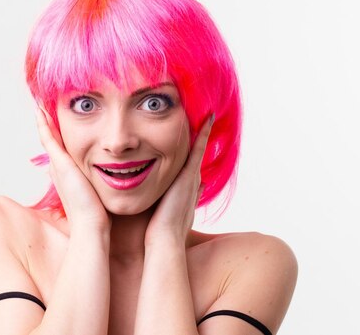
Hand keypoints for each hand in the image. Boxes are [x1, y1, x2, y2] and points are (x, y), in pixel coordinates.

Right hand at [35, 107, 110, 232]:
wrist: (91, 225)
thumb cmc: (99, 213)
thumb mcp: (98, 192)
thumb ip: (101, 182)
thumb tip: (116, 179)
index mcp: (67, 175)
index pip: (61, 150)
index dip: (58, 136)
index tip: (58, 122)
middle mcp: (58, 169)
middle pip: (51, 141)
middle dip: (48, 125)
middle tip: (44, 107)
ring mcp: (57, 165)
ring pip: (47, 137)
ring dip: (44, 121)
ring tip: (41, 104)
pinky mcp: (59, 163)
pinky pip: (48, 138)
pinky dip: (43, 124)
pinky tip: (41, 110)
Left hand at [144, 114, 213, 245]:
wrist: (164, 241)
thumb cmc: (156, 234)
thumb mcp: (159, 218)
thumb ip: (157, 207)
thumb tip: (152, 201)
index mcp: (183, 195)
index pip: (188, 174)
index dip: (190, 162)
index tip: (192, 150)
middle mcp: (191, 185)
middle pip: (196, 160)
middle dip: (199, 145)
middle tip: (204, 126)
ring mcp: (192, 179)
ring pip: (198, 152)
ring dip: (203, 136)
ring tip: (206, 118)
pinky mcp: (190, 176)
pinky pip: (198, 150)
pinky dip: (204, 134)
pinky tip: (207, 118)